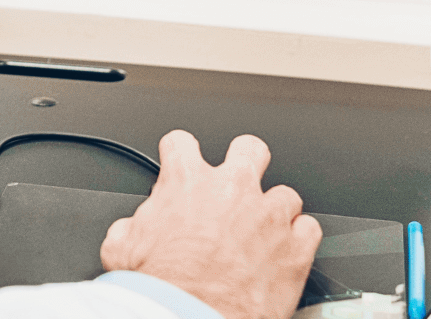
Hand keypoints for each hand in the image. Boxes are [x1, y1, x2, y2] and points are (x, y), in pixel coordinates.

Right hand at [100, 130, 321, 318]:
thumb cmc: (161, 287)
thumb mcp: (120, 249)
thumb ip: (131, 226)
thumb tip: (132, 230)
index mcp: (187, 183)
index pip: (181, 143)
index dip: (179, 154)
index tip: (182, 164)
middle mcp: (232, 190)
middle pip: (250, 149)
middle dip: (245, 161)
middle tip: (237, 184)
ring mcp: (269, 217)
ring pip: (286, 194)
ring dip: (275, 211)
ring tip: (264, 233)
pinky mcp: (296, 249)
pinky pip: (310, 229)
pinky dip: (300, 240)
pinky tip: (285, 254)